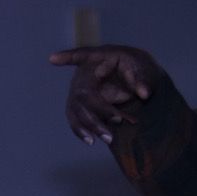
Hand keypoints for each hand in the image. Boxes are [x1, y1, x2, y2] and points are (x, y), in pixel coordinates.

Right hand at [48, 46, 162, 145]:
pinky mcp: (79, 106)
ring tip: (109, 139)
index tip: (52, 59)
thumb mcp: (143, 67)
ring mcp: (78, 90)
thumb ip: (143, 78)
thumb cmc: (136, 67)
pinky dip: (81, 130)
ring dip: (91, 125)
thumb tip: (144, 94)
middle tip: (118, 121)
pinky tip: (91, 140)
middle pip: (83, 93)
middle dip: (99, 109)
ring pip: (77, 109)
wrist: (135, 78)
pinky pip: (75, 119)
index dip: (66, 58)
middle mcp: (83, 74)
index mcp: (98, 57)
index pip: (81, 55)